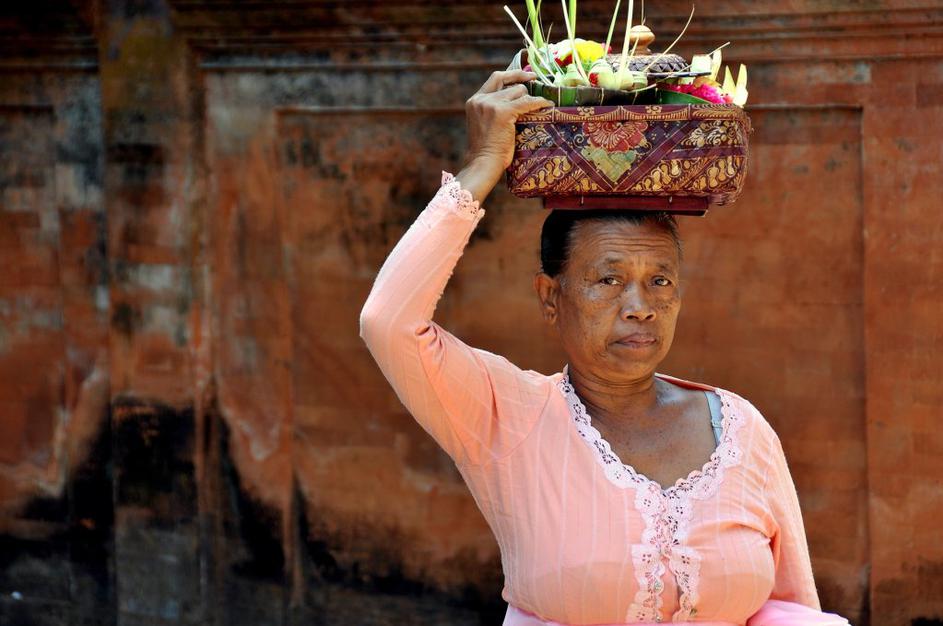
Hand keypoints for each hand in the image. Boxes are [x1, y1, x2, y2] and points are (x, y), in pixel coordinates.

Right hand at [457, 70, 552, 202]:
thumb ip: (492, 109)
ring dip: (529, 98)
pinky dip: (539, 102)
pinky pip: (527, 102)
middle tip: (535, 82)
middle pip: (507, 81)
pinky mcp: (504, 112)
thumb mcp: (484, 123)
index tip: (525, 75)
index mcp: (474, 101)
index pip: (495, 79)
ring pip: (518, 91)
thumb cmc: (487, 150)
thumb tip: (515, 100)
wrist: (483, 162)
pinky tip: (547, 104)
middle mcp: (481, 99)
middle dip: (522, 82)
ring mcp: (491, 105)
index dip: (511, 74)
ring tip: (538, 106)